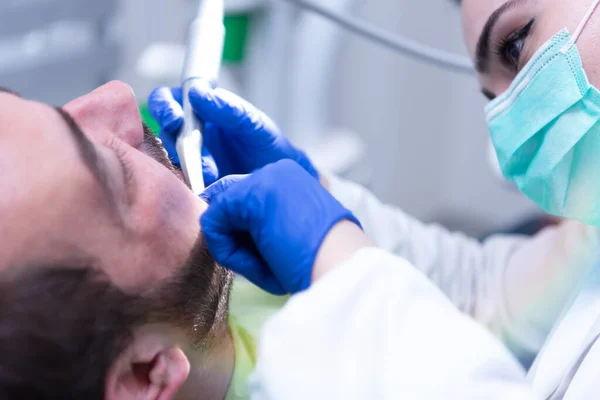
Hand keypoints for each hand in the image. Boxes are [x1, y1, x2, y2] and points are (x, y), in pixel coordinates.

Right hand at [147, 84, 318, 186]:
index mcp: (201, 109)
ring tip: (211, 172)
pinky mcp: (192, 181)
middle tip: (188, 150)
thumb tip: (197, 93)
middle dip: (173, 139)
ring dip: (187, 163)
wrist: (280, 181)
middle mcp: (190, 132)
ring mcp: (189, 157)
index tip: (176, 118)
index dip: (164, 106)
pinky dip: (189, 180)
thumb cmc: (267, 147)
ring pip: (170, 156)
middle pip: (164, 129)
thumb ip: (229, 108)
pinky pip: (179, 179)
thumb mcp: (254, 124)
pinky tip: (207, 185)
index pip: (169, 99)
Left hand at [200, 160, 359, 294]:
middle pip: (229, 203)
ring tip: (265, 264)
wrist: (339, 262)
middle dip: (234, 237)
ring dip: (232, 246)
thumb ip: (255, 226)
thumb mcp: (287, 236)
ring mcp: (261, 178)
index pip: (246, 199)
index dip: (242, 229)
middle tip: (264, 261)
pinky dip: (225, 249)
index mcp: (290, 180)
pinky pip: (213, 223)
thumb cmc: (319, 261)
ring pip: (219, 213)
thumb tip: (211, 223)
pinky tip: (253, 263)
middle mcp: (275, 172)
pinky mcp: (247, 193)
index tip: (260, 253)